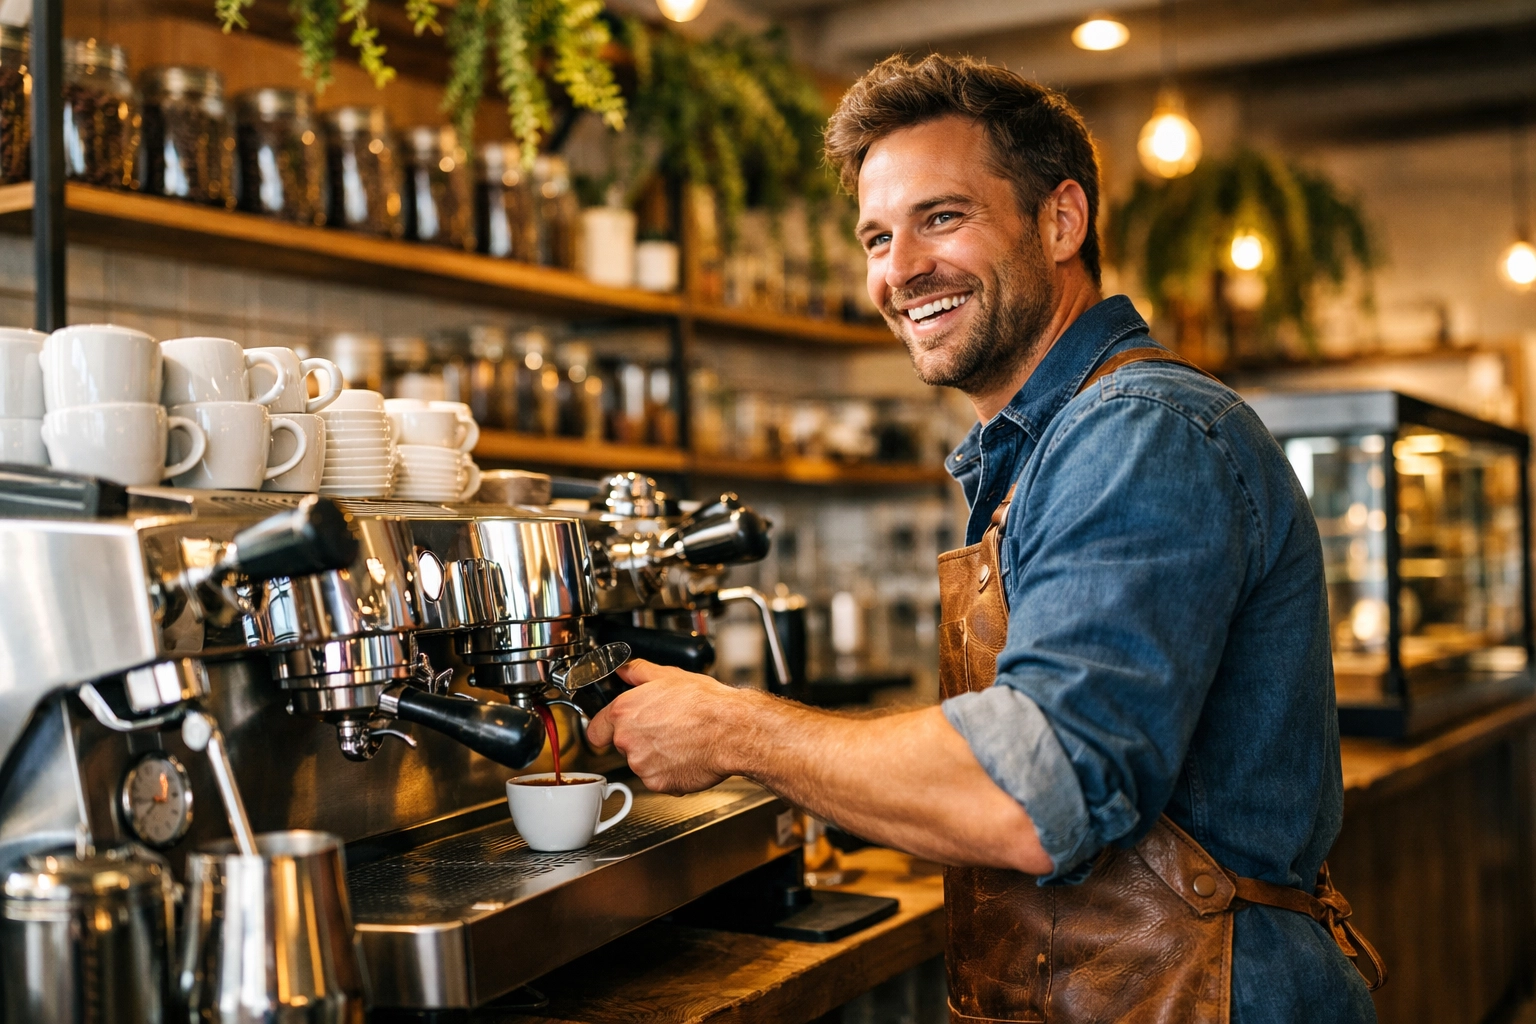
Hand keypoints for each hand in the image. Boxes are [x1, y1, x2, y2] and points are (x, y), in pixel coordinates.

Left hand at [586, 659, 756, 793]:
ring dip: (656, 757)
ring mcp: (642, 765)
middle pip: (622, 746)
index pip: (595, 730)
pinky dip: (671, 772)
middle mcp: (627, 740)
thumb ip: (638, 672)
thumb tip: (624, 670)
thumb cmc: (705, 704)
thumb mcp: (669, 676)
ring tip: (681, 741)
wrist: (730, 730)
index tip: (612, 731)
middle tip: (665, 728)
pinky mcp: (658, 783)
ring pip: (642, 763)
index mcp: (624, 712)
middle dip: (639, 740)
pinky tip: (687, 756)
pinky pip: (659, 779)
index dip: (605, 730)